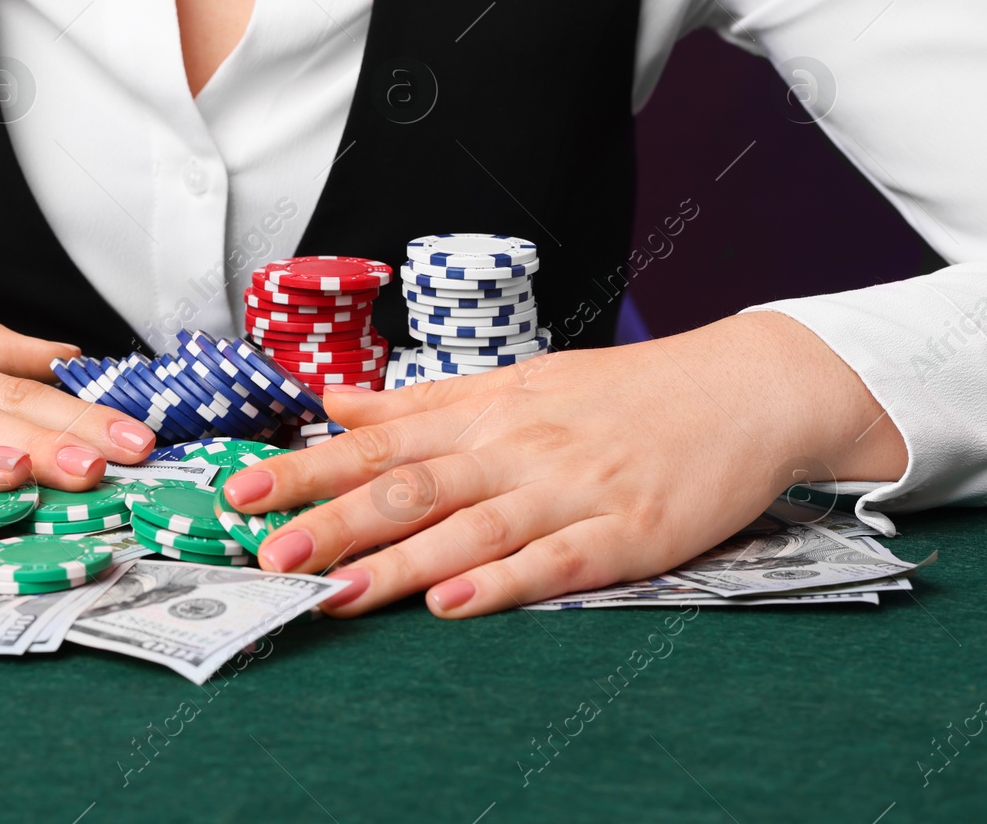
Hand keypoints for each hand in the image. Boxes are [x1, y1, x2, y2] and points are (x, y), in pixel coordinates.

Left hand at [222, 311, 907, 617]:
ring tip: (334, 592)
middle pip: (411, 487)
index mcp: (487, 412)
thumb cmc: (621, 393)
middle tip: (265, 552)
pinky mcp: (626, 534)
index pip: (379, 443)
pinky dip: (502, 585)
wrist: (743, 390)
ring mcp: (571, 492)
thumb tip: (335, 403)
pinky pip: (555, 564)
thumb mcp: (517, 382)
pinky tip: (452, 605)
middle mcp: (517, 448)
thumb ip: (423, 401)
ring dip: (399, 562)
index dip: (308, 469)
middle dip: (333, 521)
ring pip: (471, 529)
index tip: (243, 492)